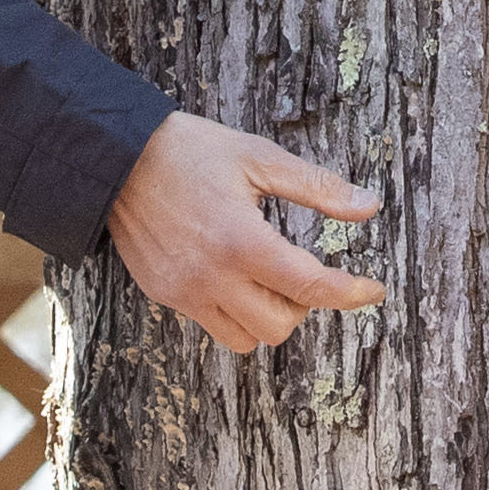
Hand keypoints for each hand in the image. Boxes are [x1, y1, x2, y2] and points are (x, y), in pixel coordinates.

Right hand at [105, 113, 381, 350]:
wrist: (116, 156)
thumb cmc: (190, 150)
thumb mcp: (259, 157)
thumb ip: (317, 187)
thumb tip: (368, 206)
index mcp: (241, 241)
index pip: (310, 287)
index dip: (350, 293)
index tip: (372, 290)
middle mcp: (213, 277)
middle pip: (280, 326)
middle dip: (302, 304)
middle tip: (301, 269)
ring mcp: (185, 292)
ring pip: (246, 339)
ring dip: (268, 315)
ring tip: (267, 277)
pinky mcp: (165, 295)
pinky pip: (212, 325)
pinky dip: (234, 312)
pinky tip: (233, 276)